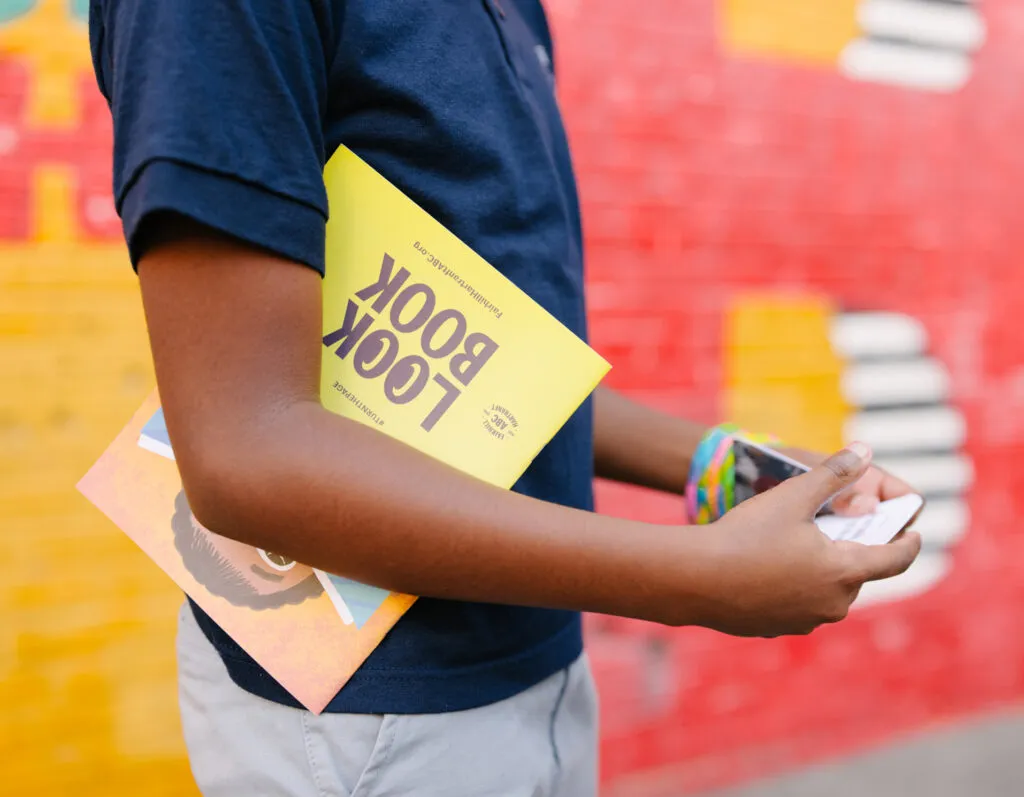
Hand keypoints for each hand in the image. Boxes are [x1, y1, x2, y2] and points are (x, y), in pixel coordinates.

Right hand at [693, 443, 921, 636]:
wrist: (694, 578)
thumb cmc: (746, 534)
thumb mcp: (793, 497)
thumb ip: (833, 473)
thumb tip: (865, 450)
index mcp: (844, 571)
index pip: (895, 560)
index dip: (909, 544)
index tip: (913, 533)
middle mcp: (833, 604)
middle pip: (855, 574)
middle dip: (850, 551)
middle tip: (831, 529)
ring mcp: (804, 621)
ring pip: (825, 592)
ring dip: (820, 571)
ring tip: (794, 547)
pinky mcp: (776, 629)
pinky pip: (796, 605)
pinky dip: (791, 587)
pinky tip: (765, 568)